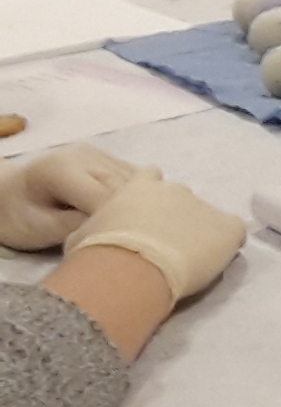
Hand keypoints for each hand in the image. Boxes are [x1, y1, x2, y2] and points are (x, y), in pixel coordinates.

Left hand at [0, 146, 147, 248]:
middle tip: (131, 248)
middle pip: (127, 189)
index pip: (107, 198)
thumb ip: (74, 227)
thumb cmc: (17, 217)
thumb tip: (112, 229)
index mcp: (61, 168)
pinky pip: (139, 181)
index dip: (118, 225)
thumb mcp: (37, 228)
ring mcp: (101, 155)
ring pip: (139, 184)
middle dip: (132, 219)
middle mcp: (86, 155)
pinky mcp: (112, 161)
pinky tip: (131, 217)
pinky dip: (141, 200)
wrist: (8, 196)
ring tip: (133, 235)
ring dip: (141, 209)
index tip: (121, 251)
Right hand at [64, 175, 245, 299]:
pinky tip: (214, 262)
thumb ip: (94, 225)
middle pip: (180, 198)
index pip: (149, 177)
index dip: (150, 196)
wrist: (130, 265)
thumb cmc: (97, 251)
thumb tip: (91, 235)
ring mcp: (204, 206)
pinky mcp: (227, 228)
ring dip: (199, 232)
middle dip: (175, 217)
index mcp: (137, 185)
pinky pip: (233, 233)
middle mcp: (174, 189)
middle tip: (164, 244)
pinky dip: (227, 244)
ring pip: (206, 217)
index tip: (147, 215)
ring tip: (188, 258)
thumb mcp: (83, 232)